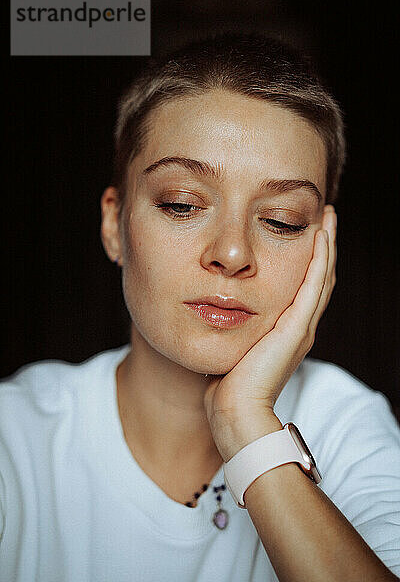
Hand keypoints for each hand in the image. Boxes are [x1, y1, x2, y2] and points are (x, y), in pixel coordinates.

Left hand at [203, 205, 336, 460]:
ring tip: (328, 217)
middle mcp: (300, 325)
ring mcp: (302, 326)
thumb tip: (218, 307)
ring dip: (326, 245)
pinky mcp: (296, 328)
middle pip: (319, 276)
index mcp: (288, 329)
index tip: (309, 231)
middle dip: (324, 245)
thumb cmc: (228, 383)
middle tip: (326, 216)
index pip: (305, 286)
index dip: (310, 258)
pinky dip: (319, 260)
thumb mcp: (235, 344)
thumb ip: (235, 326)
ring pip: (322, 276)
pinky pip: (312, 286)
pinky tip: (319, 236)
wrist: (235, 410)